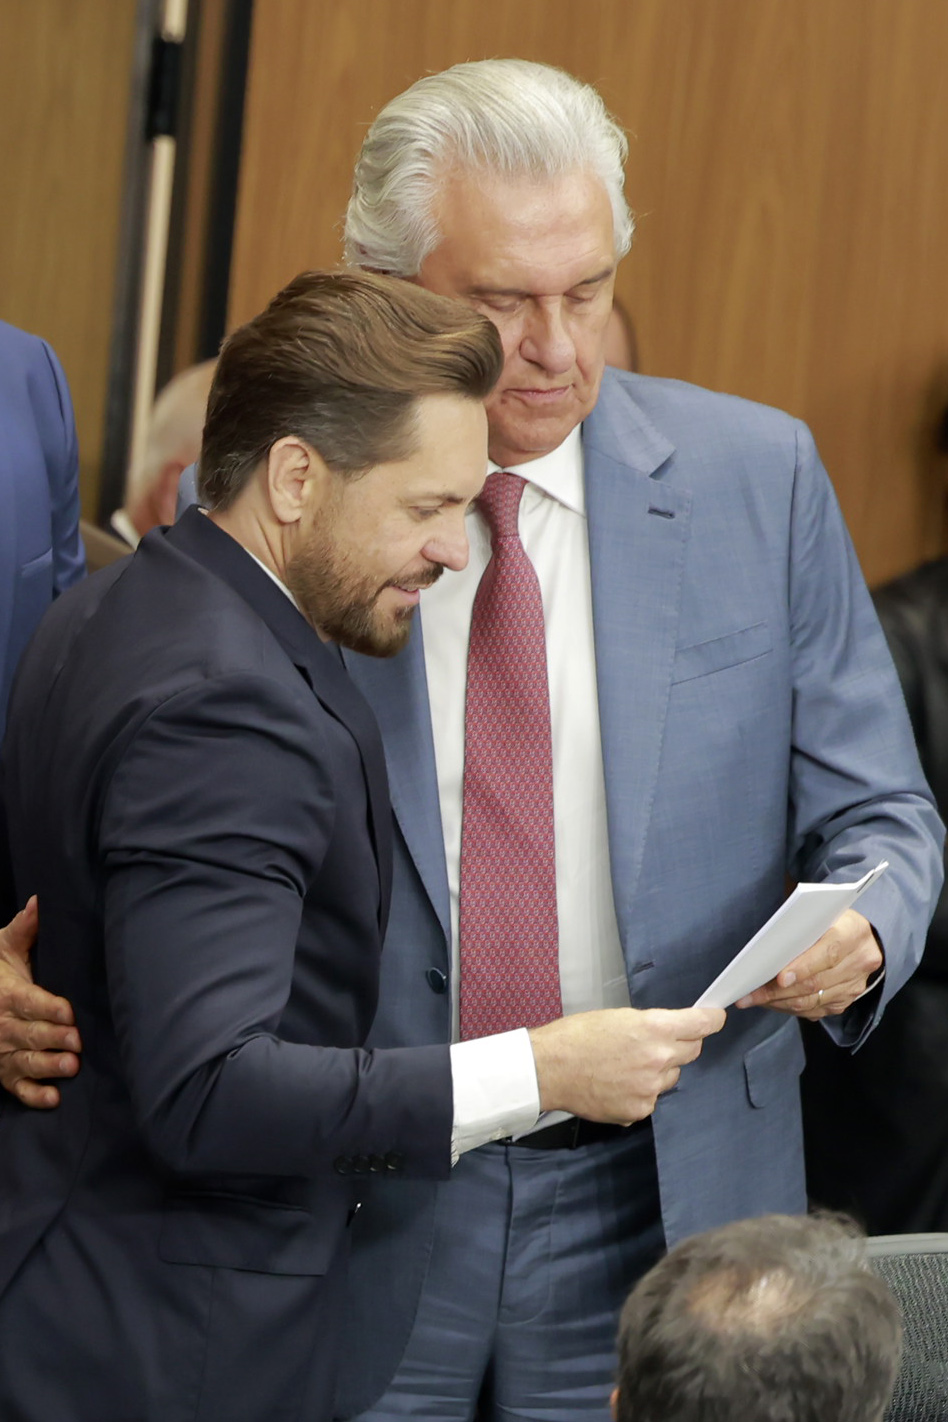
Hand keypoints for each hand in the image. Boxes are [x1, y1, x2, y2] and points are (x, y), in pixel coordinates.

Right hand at [0, 897, 80, 1106]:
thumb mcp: (4, 948)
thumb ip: (24, 928)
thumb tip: (40, 901)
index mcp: (8, 994)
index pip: (30, 1002)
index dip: (49, 1007)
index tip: (68, 1010)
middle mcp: (3, 1026)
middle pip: (30, 1033)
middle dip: (52, 1038)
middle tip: (76, 1043)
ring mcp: (2, 1053)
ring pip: (25, 1062)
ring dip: (47, 1067)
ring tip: (71, 1067)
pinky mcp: (4, 1073)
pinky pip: (17, 1088)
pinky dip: (33, 1096)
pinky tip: (53, 1099)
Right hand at [528, 1006, 725, 1123]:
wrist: (550, 1069)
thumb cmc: (577, 1037)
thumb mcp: (619, 1017)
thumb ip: (651, 1025)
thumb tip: (670, 1031)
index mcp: (654, 1028)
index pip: (701, 1024)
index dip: (712, 1020)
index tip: (715, 1018)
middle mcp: (659, 1058)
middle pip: (692, 1051)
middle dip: (682, 1044)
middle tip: (657, 1043)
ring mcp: (651, 1088)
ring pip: (670, 1076)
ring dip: (658, 1070)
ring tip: (626, 1065)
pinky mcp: (640, 1109)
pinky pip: (652, 1097)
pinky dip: (641, 1091)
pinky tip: (618, 1083)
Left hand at [735, 908, 882, 1019]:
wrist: (858, 935)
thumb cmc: (829, 919)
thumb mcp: (818, 911)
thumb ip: (800, 926)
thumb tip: (769, 949)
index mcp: (854, 931)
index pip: (829, 952)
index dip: (803, 967)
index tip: (779, 978)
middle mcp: (860, 960)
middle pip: (817, 982)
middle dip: (779, 990)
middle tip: (751, 994)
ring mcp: (856, 983)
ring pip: (814, 1000)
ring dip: (780, 1002)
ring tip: (755, 999)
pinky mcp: (847, 999)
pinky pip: (816, 1009)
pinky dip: (791, 1008)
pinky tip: (772, 1002)